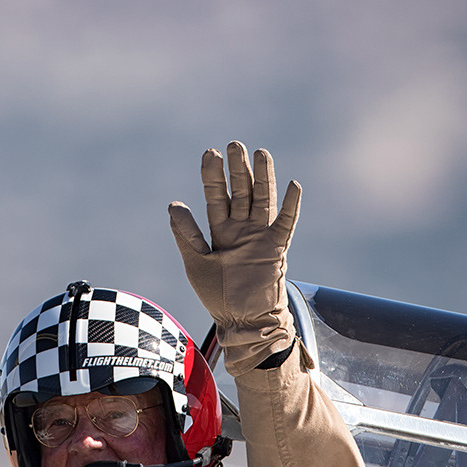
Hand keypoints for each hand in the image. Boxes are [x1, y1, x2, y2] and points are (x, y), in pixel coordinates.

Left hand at [169, 142, 300, 374]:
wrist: (243, 321)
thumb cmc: (217, 296)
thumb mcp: (196, 263)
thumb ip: (186, 235)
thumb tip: (173, 205)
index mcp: (220, 231)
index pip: (215, 197)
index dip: (212, 177)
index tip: (209, 153)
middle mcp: (241, 228)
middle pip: (240, 192)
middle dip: (237, 169)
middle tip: (233, 144)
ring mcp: (260, 236)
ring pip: (262, 199)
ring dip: (263, 177)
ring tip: (260, 152)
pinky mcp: (277, 248)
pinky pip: (286, 223)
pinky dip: (291, 205)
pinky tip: (293, 185)